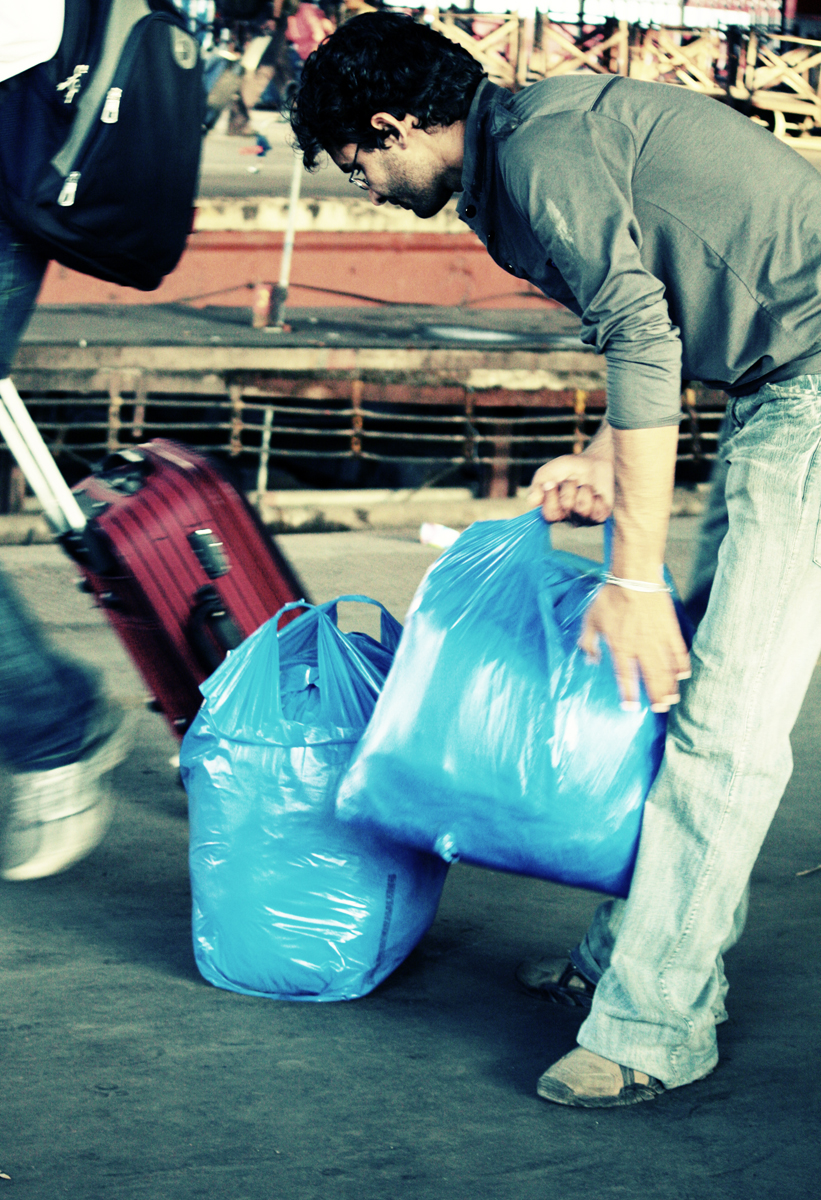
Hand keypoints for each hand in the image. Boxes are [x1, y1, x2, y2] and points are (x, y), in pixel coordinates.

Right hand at [527, 452, 613, 524]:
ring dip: (584, 490)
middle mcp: (567, 520)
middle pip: (566, 509)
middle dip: (568, 489)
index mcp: (552, 512)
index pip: (549, 516)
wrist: (591, 462)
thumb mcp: (547, 473)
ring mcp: (584, 520)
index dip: (551, 498)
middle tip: (572, 481)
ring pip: (582, 509)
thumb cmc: (566, 470)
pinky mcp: (600, 517)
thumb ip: (536, 486)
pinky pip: (598, 512)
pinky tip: (596, 494)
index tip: (551, 482)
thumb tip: (533, 501)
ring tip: (584, 486)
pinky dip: (598, 498)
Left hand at [580, 585, 690, 711]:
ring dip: (669, 686)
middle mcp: (641, 647)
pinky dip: (682, 664)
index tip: (630, 707)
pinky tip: (684, 675)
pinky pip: (678, 650)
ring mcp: (658, 639)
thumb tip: (590, 660)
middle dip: (655, 696)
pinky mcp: (670, 628)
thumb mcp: (591, 620)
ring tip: (672, 700)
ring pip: (666, 668)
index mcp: (620, 647)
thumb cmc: (609, 598)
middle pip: (651, 677)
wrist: (633, 577)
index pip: (624, 676)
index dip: (628, 693)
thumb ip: (588, 643)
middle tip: (659, 710)